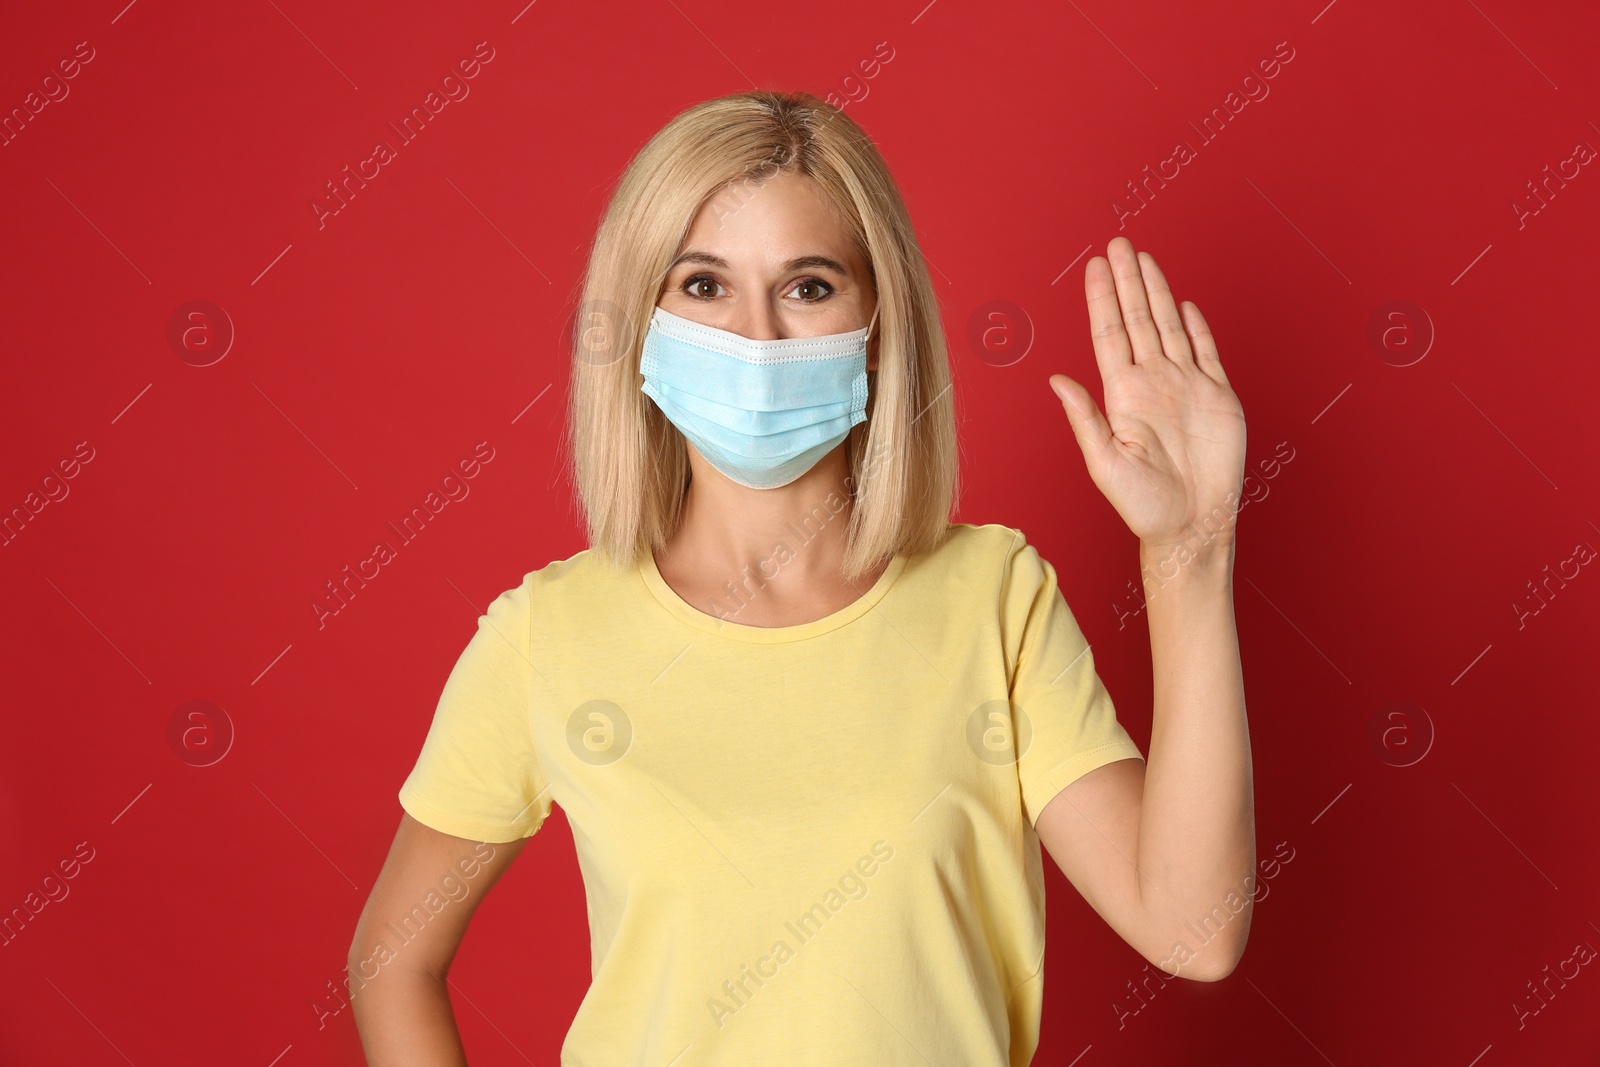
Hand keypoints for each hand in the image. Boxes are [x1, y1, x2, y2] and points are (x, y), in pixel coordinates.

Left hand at [1049, 237, 1246, 551]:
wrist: (1192, 525)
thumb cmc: (1143, 505)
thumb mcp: (1105, 463)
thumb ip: (1084, 419)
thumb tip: (1057, 380)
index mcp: (1123, 395)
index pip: (1110, 334)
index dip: (1102, 298)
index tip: (1094, 265)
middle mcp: (1152, 383)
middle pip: (1138, 320)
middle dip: (1127, 281)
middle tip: (1117, 244)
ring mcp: (1185, 387)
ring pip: (1170, 327)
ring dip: (1157, 292)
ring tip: (1144, 259)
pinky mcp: (1217, 398)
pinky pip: (1207, 353)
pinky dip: (1197, 327)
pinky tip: (1184, 303)